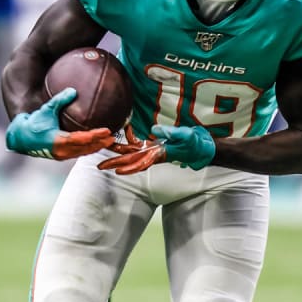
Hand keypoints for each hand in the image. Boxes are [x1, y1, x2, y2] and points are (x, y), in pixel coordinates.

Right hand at [5, 88, 115, 159]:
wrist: (21, 138)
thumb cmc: (33, 124)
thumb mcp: (46, 110)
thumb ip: (59, 100)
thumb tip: (73, 90)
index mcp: (59, 141)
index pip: (82, 139)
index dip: (96, 136)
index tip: (107, 131)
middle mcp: (62, 151)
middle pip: (87, 148)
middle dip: (101, 143)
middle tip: (113, 137)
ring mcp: (62, 155)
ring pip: (84, 152)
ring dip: (97, 147)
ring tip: (109, 141)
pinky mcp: (62, 156)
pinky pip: (79, 153)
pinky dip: (89, 148)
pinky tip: (96, 143)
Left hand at [97, 125, 214, 174]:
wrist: (202, 147)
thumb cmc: (196, 143)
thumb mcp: (186, 136)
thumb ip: (171, 133)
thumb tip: (154, 130)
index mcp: (160, 155)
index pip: (142, 163)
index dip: (129, 167)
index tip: (117, 172)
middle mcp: (153, 155)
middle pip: (131, 160)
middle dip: (115, 163)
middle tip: (99, 166)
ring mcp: (153, 151)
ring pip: (132, 152)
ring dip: (117, 152)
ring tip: (103, 150)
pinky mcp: (154, 145)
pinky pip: (138, 144)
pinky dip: (129, 140)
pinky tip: (121, 134)